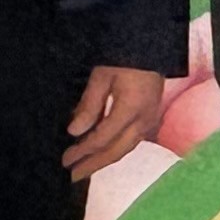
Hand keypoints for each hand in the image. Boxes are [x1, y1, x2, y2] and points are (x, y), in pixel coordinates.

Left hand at [62, 63, 167, 177]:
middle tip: (72, 175)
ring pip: (125, 149)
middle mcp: (144, 120)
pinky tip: (101, 152)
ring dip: (103, 160)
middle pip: (116, 151)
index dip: (83, 152)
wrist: (153, 44)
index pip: (102, 139)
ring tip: (84, 168)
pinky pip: (131, 141)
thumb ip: (89, 105)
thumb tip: (75, 132)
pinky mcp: (151, 117)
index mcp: (131, 109)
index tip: (65, 160)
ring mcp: (150, 120)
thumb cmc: (125, 55)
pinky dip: (114, 149)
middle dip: (93, 165)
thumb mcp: (102, 75)